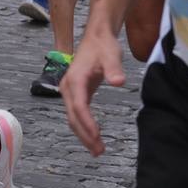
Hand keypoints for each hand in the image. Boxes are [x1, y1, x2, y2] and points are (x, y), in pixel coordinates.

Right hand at [63, 28, 124, 155]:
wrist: (97, 37)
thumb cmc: (103, 45)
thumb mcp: (111, 55)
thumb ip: (114, 69)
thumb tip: (119, 81)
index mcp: (75, 79)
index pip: (79, 107)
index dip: (87, 123)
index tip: (97, 136)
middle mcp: (68, 87)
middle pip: (73, 117)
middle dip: (85, 135)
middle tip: (99, 151)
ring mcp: (69, 90)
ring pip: (73, 118)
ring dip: (83, 134)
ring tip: (98, 150)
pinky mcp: (75, 92)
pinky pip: (77, 113)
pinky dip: (84, 126)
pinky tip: (93, 136)